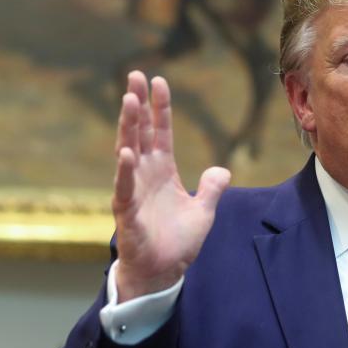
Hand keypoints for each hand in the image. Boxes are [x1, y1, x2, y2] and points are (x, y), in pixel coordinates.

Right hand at [112, 71, 229, 301]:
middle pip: (140, 133)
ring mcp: (134, 191)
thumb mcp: (204, 211)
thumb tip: (222, 169)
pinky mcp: (127, 212)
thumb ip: (212, 189)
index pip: (161, 133)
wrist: (163, 272)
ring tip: (128, 100)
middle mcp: (145, 175)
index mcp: (163, 172)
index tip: (158, 81)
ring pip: (128, 152)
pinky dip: (125, 171)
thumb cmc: (178, 243)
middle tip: (134, 75)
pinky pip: (124, 188)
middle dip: (137, 104)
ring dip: (128, 127)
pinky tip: (127, 152)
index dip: (160, 108)